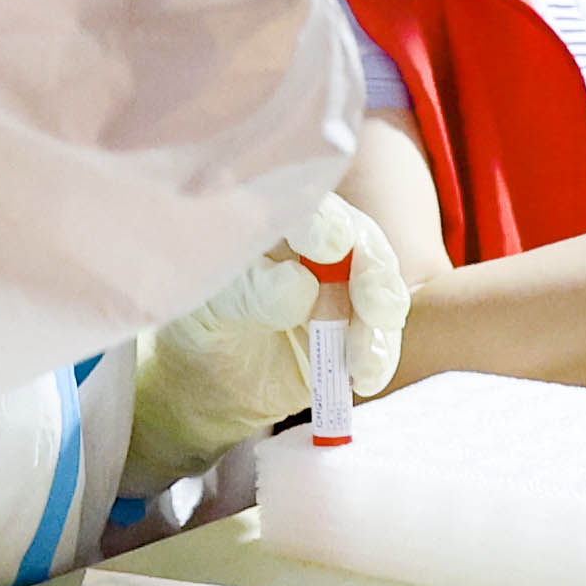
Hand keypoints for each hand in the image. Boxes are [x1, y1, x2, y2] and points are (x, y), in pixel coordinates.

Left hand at [125, 192, 412, 490]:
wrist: (212, 377)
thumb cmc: (204, 321)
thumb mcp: (210, 305)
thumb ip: (250, 290)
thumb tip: (302, 285)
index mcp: (277, 220)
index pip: (308, 208)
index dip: (325, 223)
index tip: (332, 246)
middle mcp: (320, 244)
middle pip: (363, 242)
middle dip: (372, 272)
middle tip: (372, 305)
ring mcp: (346, 285)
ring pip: (382, 288)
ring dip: (379, 323)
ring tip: (363, 361)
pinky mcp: (359, 327)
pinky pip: (381, 335)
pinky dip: (379, 356)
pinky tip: (364, 378)